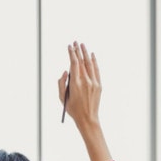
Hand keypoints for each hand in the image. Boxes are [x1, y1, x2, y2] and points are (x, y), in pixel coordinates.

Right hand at [58, 42, 111, 160]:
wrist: (87, 118)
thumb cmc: (72, 109)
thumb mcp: (62, 97)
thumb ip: (61, 83)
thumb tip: (65, 71)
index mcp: (75, 84)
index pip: (74, 64)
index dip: (71, 54)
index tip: (69, 47)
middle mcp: (85, 81)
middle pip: (82, 62)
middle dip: (78, 50)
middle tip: (75, 42)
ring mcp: (93, 82)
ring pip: (90, 64)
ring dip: (86, 53)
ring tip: (83, 45)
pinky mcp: (99, 85)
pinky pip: (96, 70)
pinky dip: (94, 62)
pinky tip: (92, 55)